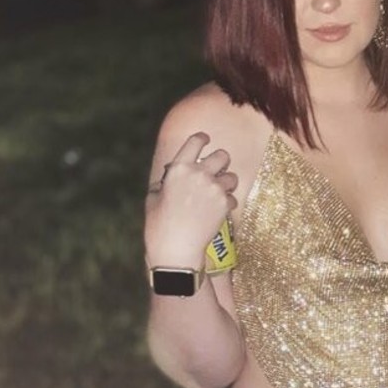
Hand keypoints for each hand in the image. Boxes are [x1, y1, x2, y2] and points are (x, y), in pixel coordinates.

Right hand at [144, 132, 237, 266]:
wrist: (176, 248)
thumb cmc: (159, 225)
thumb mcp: (153, 197)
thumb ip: (166, 182)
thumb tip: (172, 177)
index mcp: (178, 168)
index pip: (195, 141)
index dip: (203, 138)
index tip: (206, 139)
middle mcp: (198, 174)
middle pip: (222, 155)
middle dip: (221, 162)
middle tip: (216, 171)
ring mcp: (214, 188)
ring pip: (232, 177)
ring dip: (227, 184)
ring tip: (217, 194)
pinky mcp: (224, 204)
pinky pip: (233, 198)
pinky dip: (227, 204)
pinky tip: (217, 212)